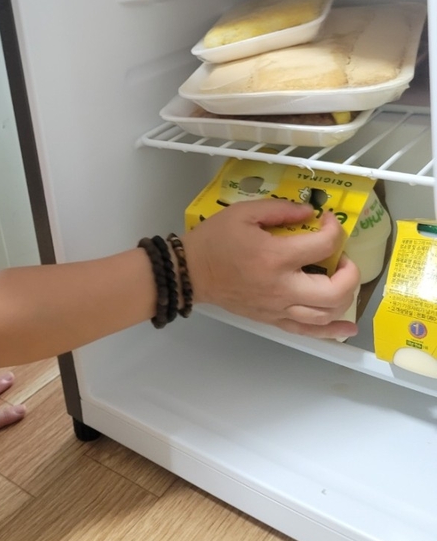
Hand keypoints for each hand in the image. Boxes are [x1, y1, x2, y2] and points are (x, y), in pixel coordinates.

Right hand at [182, 199, 359, 337]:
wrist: (191, 271)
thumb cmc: (215, 240)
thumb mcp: (244, 213)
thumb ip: (280, 209)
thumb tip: (309, 213)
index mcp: (276, 257)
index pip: (323, 246)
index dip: (334, 230)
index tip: (328, 221)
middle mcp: (283, 287)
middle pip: (336, 290)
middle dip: (350, 271)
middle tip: (341, 255)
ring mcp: (279, 308)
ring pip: (327, 314)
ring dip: (345, 296)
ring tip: (341, 278)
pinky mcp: (273, 320)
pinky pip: (309, 331)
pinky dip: (332, 331)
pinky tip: (346, 327)